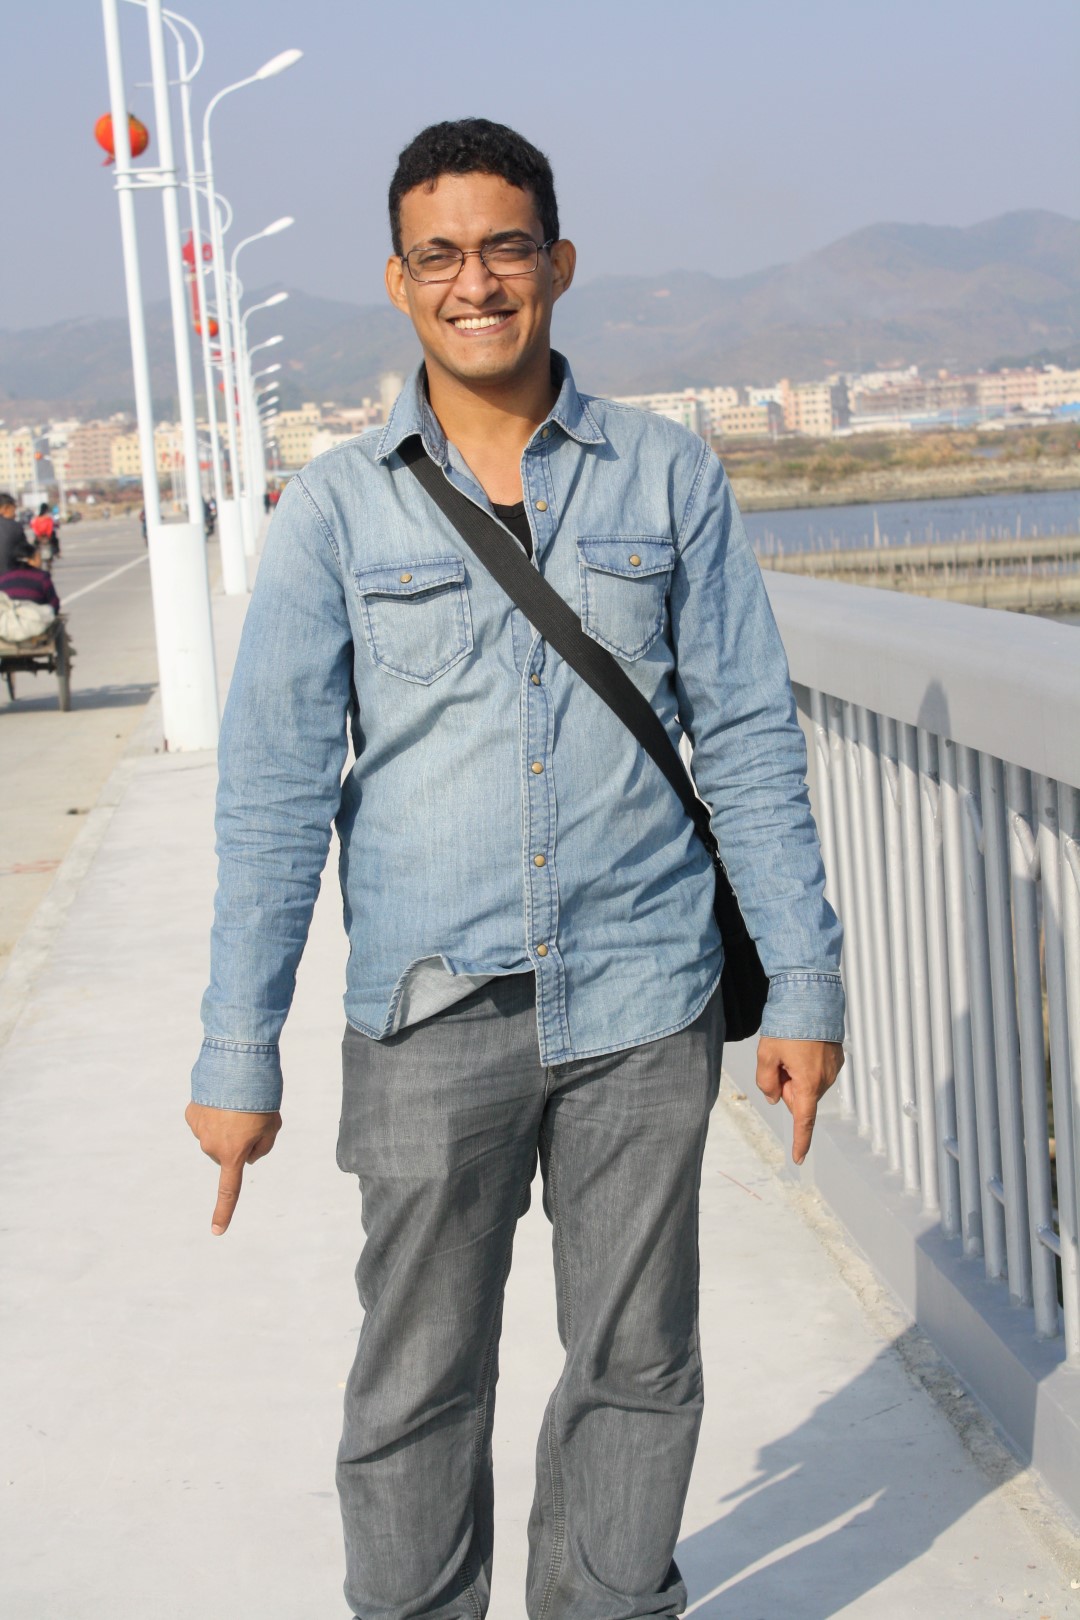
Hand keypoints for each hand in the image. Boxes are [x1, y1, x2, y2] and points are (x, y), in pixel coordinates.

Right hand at [184, 1102, 281, 1234]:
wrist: (237, 1066)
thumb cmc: (260, 1099)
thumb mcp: (272, 1126)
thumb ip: (262, 1147)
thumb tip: (246, 1154)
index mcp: (233, 1154)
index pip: (229, 1190)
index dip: (224, 1212)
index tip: (217, 1231)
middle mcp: (211, 1147)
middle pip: (227, 1154)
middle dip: (237, 1142)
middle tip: (251, 1118)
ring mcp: (199, 1131)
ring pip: (215, 1137)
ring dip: (226, 1126)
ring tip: (238, 1103)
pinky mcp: (192, 1115)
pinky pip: (205, 1121)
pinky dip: (214, 1114)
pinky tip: (222, 1099)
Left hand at [755, 1038, 843, 1164]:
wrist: (811, 997)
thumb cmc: (788, 1026)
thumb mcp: (766, 1055)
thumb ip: (766, 1082)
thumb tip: (774, 1097)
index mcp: (808, 1083)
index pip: (803, 1121)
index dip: (800, 1141)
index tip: (798, 1158)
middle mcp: (825, 1079)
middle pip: (800, 1098)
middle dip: (786, 1087)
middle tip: (777, 1062)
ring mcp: (833, 1068)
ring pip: (808, 1083)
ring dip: (796, 1074)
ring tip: (792, 1047)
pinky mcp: (836, 1057)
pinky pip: (817, 1070)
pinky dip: (806, 1064)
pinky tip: (802, 1044)